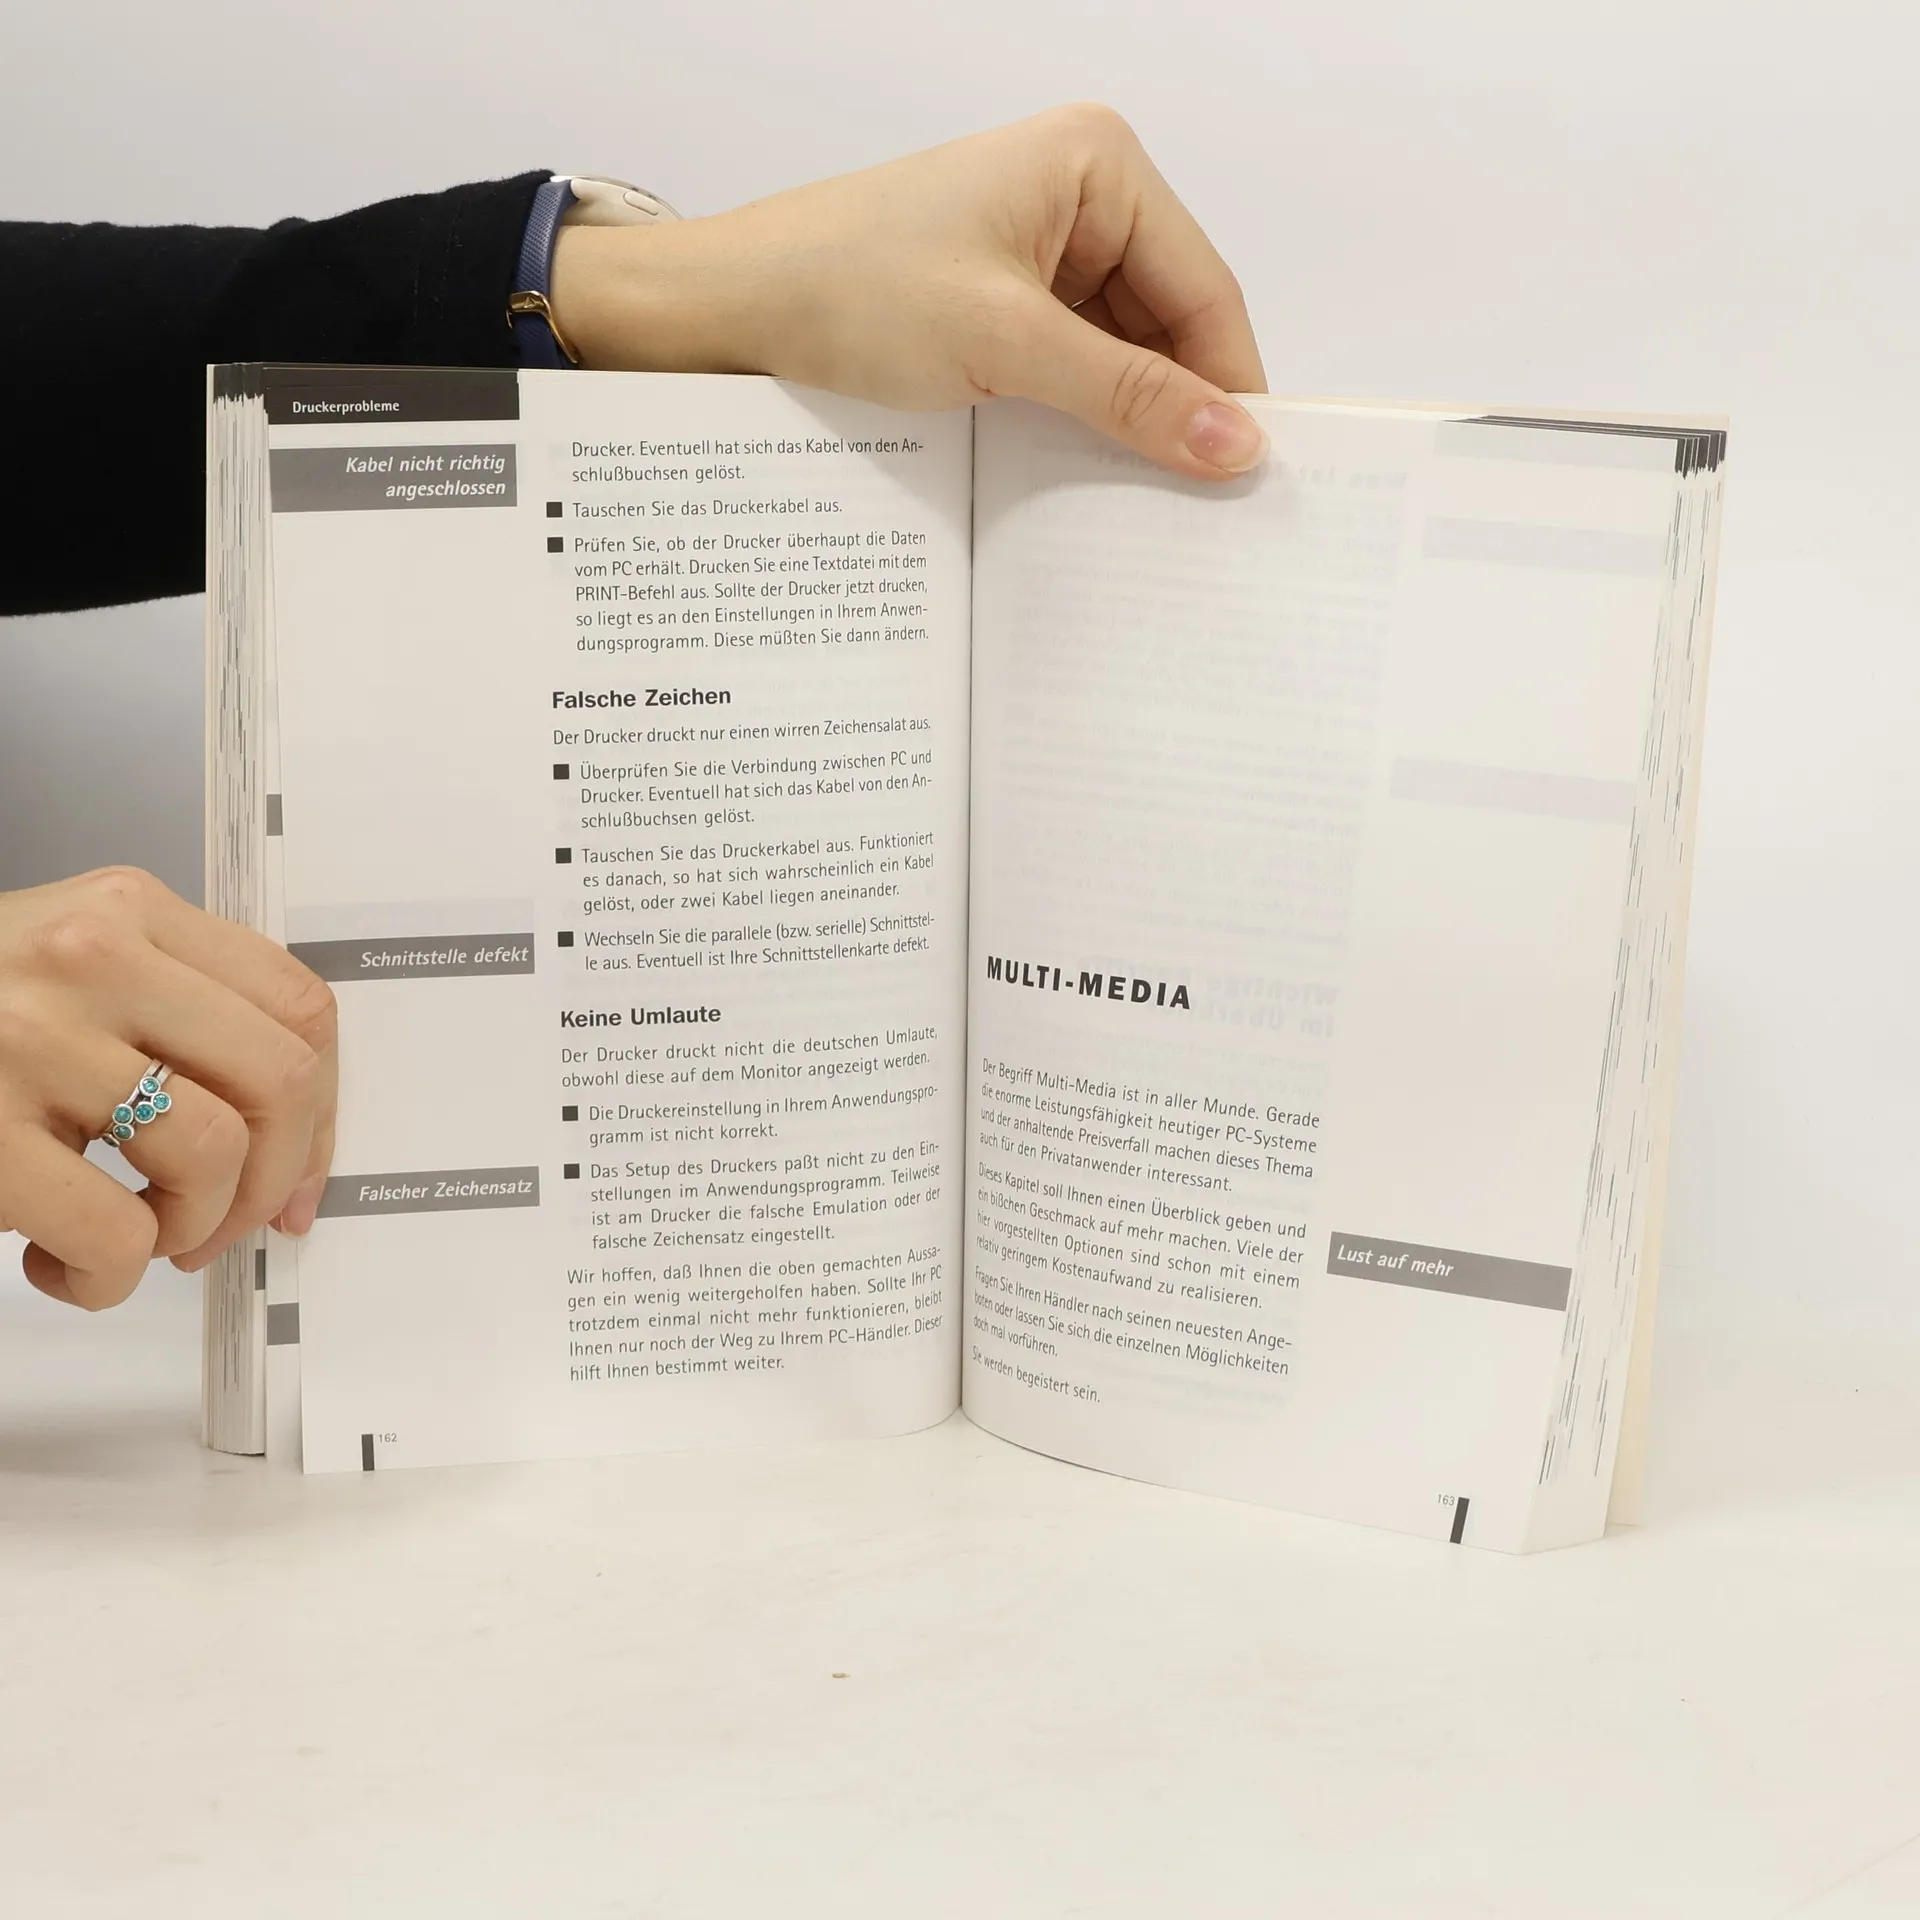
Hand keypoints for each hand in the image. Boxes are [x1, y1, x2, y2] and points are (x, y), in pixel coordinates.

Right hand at [0, 867, 336, 1308]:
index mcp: (127, 910)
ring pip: (211, 1154)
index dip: (322, 1110)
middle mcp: (88, 957)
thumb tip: (293, 1138)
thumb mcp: (68, 964)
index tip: (299, 1171)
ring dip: (190, 1228)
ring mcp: (28, 1040)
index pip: (299, 1007)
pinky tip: (60, 1264)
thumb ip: (174, 1009)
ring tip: (136, 1239)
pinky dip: (109, 1274)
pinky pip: (115, 1231)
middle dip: (273, 1178)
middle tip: (221, 1222)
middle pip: (278, 1080)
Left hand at [552, 104, 1267, 479]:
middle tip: (1194, 509)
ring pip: (1121, 352)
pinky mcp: (1001, 297)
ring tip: (1135, 500)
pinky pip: (1070, 363)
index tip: (1245, 479)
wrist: (730, 310)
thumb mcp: (1007, 344)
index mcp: (1098, 164)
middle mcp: (1080, 194)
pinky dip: (1078, 415)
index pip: (1205, 289)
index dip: (1228, 386)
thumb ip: (1128, 395)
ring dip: (1124, 419)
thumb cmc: (853, 290)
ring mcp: (1039, 246)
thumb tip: (1236, 447)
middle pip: (1169, 322)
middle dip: (1175, 407)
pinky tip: (1079, 470)